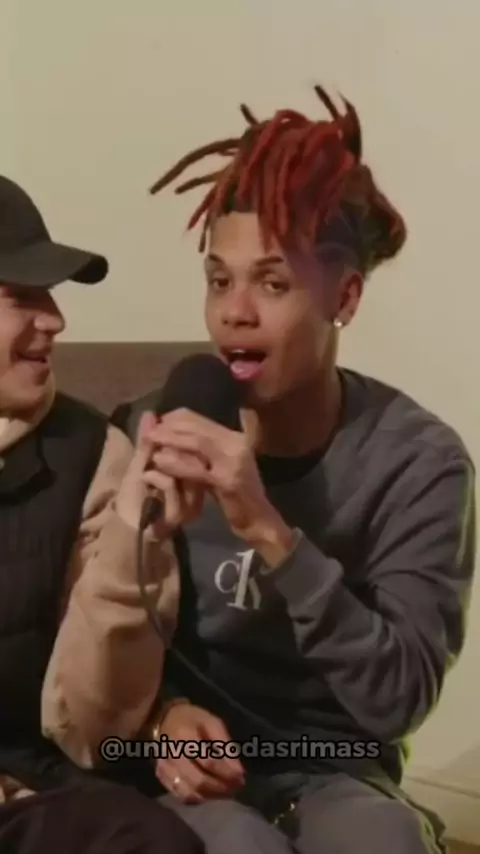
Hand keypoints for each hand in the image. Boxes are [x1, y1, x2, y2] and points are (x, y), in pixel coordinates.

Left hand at [115, 411, 204, 536]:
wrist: (124, 530)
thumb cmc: (133, 497)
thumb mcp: (141, 464)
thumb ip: (148, 441)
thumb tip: (150, 413)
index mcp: (191, 477)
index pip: (199, 447)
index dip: (181, 431)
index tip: (161, 424)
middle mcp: (196, 490)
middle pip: (196, 455)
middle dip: (172, 442)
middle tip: (153, 440)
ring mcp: (189, 504)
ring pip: (187, 467)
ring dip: (164, 459)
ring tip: (150, 462)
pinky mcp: (178, 513)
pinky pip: (171, 483)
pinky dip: (155, 476)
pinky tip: (145, 478)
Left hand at [148, 409, 296, 562]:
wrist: (257, 519)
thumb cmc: (237, 494)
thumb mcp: (223, 465)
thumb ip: (206, 448)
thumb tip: (178, 427)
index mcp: (234, 437)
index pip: (198, 418)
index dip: (174, 418)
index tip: (156, 423)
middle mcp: (236, 443)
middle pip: (196, 427)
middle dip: (168, 427)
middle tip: (148, 431)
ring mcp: (234, 461)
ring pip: (196, 442)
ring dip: (170, 440)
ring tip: (150, 442)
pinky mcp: (227, 480)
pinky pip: (196, 468)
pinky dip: (175, 463)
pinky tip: (159, 462)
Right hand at [155, 704, 244, 803]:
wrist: (162, 719)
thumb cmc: (192, 719)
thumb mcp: (212, 722)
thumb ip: (225, 745)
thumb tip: (239, 771)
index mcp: (185, 736)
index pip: (208, 762)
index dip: (226, 772)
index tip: (241, 777)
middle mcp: (172, 755)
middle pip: (198, 781)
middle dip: (221, 788)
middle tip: (236, 787)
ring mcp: (165, 768)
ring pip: (189, 793)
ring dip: (211, 796)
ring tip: (226, 791)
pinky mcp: (161, 777)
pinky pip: (180, 796)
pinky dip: (198, 798)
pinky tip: (209, 792)